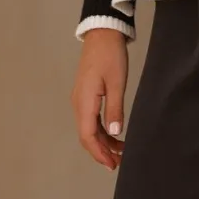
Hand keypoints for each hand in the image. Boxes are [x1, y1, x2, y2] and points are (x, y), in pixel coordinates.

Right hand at [72, 29, 128, 169]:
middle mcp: (78, 103)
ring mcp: (81, 99)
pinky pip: (91, 118)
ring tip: (120, 152)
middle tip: (118, 163)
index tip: (112, 164)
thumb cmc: (110, 55)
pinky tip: (114, 135)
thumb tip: (115, 133)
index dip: (99, 153)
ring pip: (89, 128)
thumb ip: (115, 109)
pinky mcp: (86, 95)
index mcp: (84, 101)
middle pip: (86, 135)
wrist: (102, 34)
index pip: (88, 135)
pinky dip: (102, 130)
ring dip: (103, 142)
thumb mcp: (117, 83)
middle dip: (101, 151)